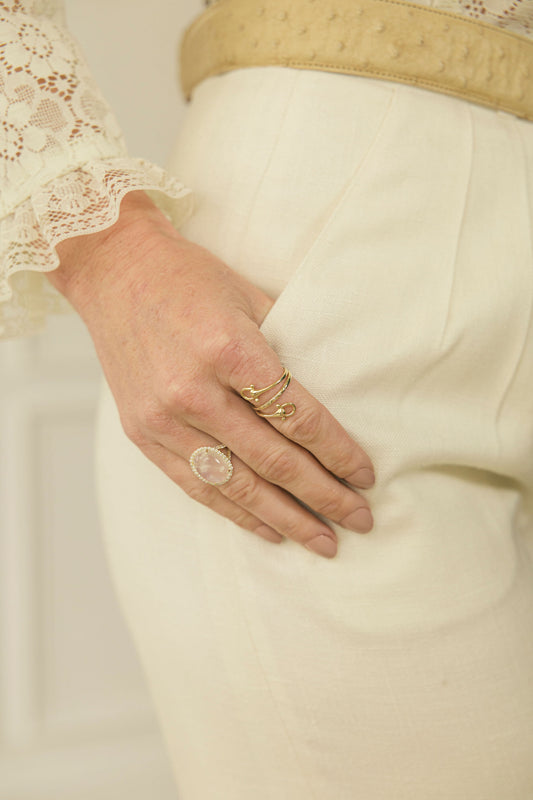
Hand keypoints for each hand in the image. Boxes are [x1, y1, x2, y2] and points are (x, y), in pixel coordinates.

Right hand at [49, 191, 374, 558]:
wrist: (115, 272)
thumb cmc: (189, 278)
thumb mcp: (250, 298)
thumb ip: (287, 351)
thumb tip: (332, 404)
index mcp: (228, 350)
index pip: (298, 419)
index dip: (338, 453)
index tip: (366, 476)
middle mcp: (193, 392)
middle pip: (274, 461)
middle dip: (324, 496)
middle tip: (361, 520)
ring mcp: (163, 420)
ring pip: (237, 486)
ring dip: (287, 519)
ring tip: (324, 542)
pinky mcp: (143, 435)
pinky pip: (197, 486)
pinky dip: (237, 513)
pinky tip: (270, 530)